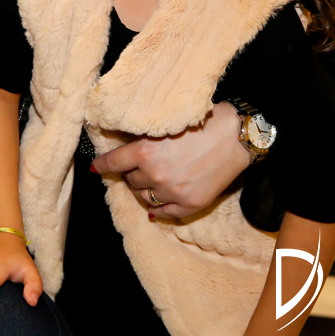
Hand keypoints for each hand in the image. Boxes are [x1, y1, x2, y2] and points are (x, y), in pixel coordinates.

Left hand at [91, 102, 247, 218]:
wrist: (236, 137)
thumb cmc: (202, 123)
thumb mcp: (164, 125)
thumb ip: (144, 139)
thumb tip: (125, 147)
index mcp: (144, 151)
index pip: (111, 163)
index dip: (102, 165)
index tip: (97, 167)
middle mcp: (154, 174)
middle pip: (129, 180)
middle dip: (131, 173)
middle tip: (138, 167)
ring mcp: (172, 192)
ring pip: (143, 197)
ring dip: (143, 190)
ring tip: (149, 183)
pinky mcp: (189, 204)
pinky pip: (163, 213)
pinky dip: (156, 210)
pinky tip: (154, 207)